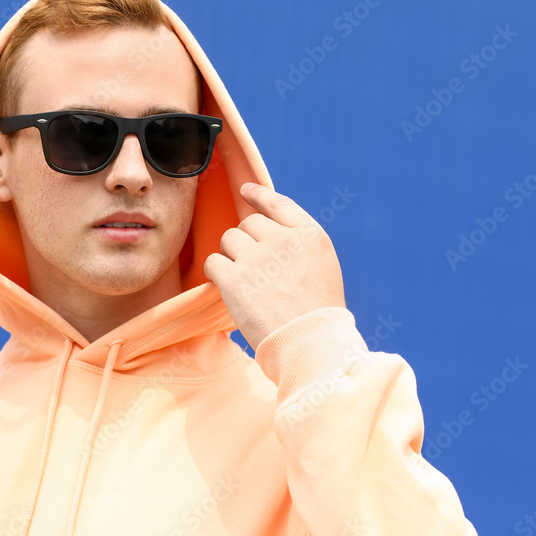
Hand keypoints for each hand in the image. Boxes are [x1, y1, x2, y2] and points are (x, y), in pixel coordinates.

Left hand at [203, 182, 345, 351]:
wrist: (310, 344)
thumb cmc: (316, 312)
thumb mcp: (321, 266)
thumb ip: (297, 243)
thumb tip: (264, 225)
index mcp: (309, 235)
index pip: (278, 203)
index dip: (258, 195)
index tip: (245, 191)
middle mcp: (283, 240)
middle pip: (248, 224)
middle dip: (246, 242)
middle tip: (256, 271)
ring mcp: (258, 258)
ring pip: (229, 240)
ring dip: (231, 257)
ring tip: (247, 283)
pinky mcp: (235, 278)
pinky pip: (213, 262)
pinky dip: (216, 273)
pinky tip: (227, 287)